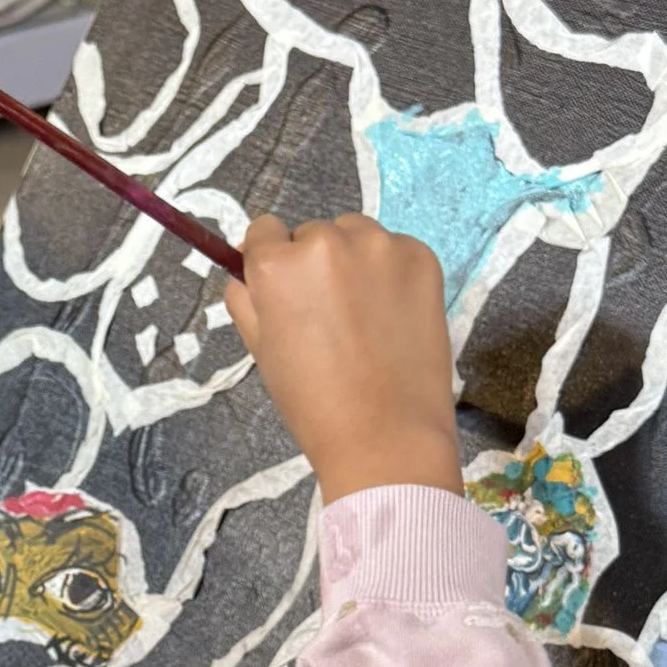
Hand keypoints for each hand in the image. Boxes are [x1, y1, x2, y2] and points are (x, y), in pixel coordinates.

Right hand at [226, 212, 462, 503]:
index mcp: (278, 264)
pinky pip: (396, 250)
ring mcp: (380, 246)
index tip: (288, 292)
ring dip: (354, 261)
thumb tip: (245, 271)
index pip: (264, 231)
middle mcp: (326, 242)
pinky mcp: (421, 258)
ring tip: (365, 315)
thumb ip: (246, 301)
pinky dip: (392, 273)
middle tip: (330, 316)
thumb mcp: (261, 350)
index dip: (272, 262)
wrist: (387, 435)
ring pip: (355, 236)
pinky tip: (394, 315)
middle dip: (315, 265)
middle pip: (312, 234)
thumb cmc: (314, 402)